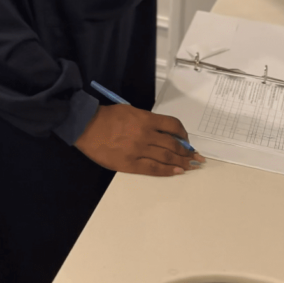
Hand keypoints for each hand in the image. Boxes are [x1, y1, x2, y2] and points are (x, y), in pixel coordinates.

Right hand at [74, 104, 204, 175]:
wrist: (86, 127)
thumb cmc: (107, 117)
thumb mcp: (129, 111)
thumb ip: (146, 120)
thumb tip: (163, 132)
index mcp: (145, 119)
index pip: (172, 125)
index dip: (183, 134)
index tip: (187, 140)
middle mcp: (145, 135)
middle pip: (173, 144)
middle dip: (187, 151)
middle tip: (197, 157)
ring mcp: (138, 151)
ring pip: (166, 157)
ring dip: (181, 162)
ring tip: (191, 166)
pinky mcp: (130, 164)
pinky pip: (153, 169)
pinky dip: (168, 171)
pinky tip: (177, 172)